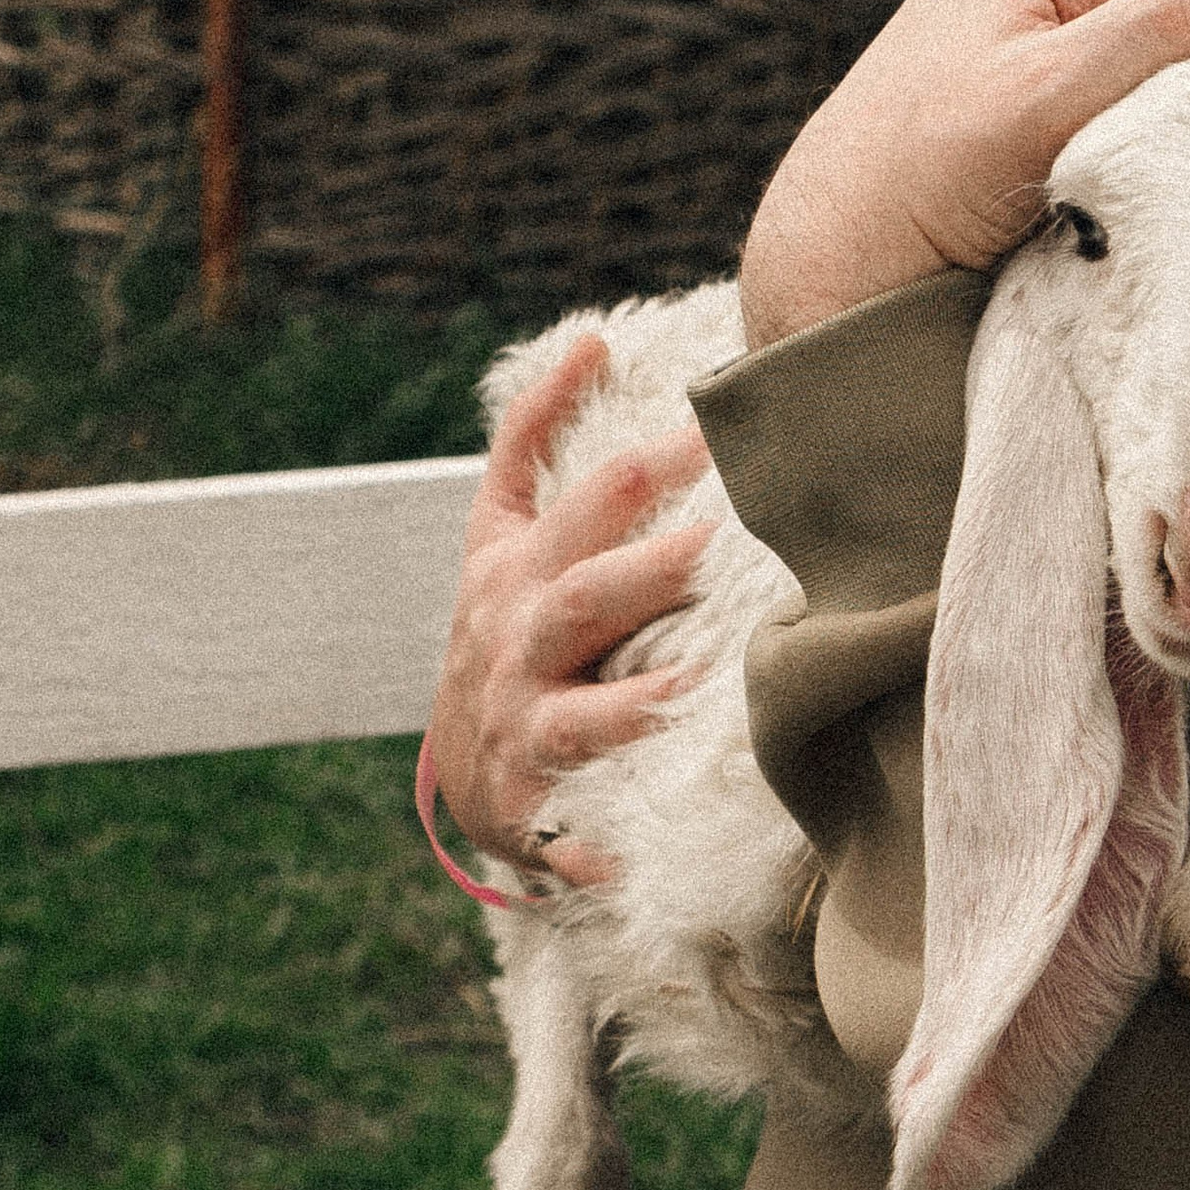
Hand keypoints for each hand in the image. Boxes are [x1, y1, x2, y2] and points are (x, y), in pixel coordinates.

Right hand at [427, 332, 712, 887]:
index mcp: (510, 564)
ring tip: (711, 684)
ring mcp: (524, 718)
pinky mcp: (536, 797)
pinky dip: (607, 842)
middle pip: (585, 594)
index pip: (553, 490)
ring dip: (648, 698)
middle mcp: (514, 636)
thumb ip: (538, 441)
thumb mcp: (503, 536)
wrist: (462, 769)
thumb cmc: (510, 628)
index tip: (681, 408)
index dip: (612, 449)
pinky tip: (650, 848)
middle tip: (727, 544)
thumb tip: (592, 340)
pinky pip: (579, 818)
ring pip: (587, 709)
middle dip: (656, 569)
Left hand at [739, 0, 1189, 349]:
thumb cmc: (916, 170)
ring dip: (1155, 139)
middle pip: (1178, 31)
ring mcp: (1037, 46)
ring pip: (1155, 87)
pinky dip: (1126, 165)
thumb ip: (1162, 30)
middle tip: (1163, 158)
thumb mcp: (1050, 90)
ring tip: (1120, 181)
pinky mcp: (1036, 111)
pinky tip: (1102, 196)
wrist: (833, 268)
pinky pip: (1121, 127)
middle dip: (1185, 96)